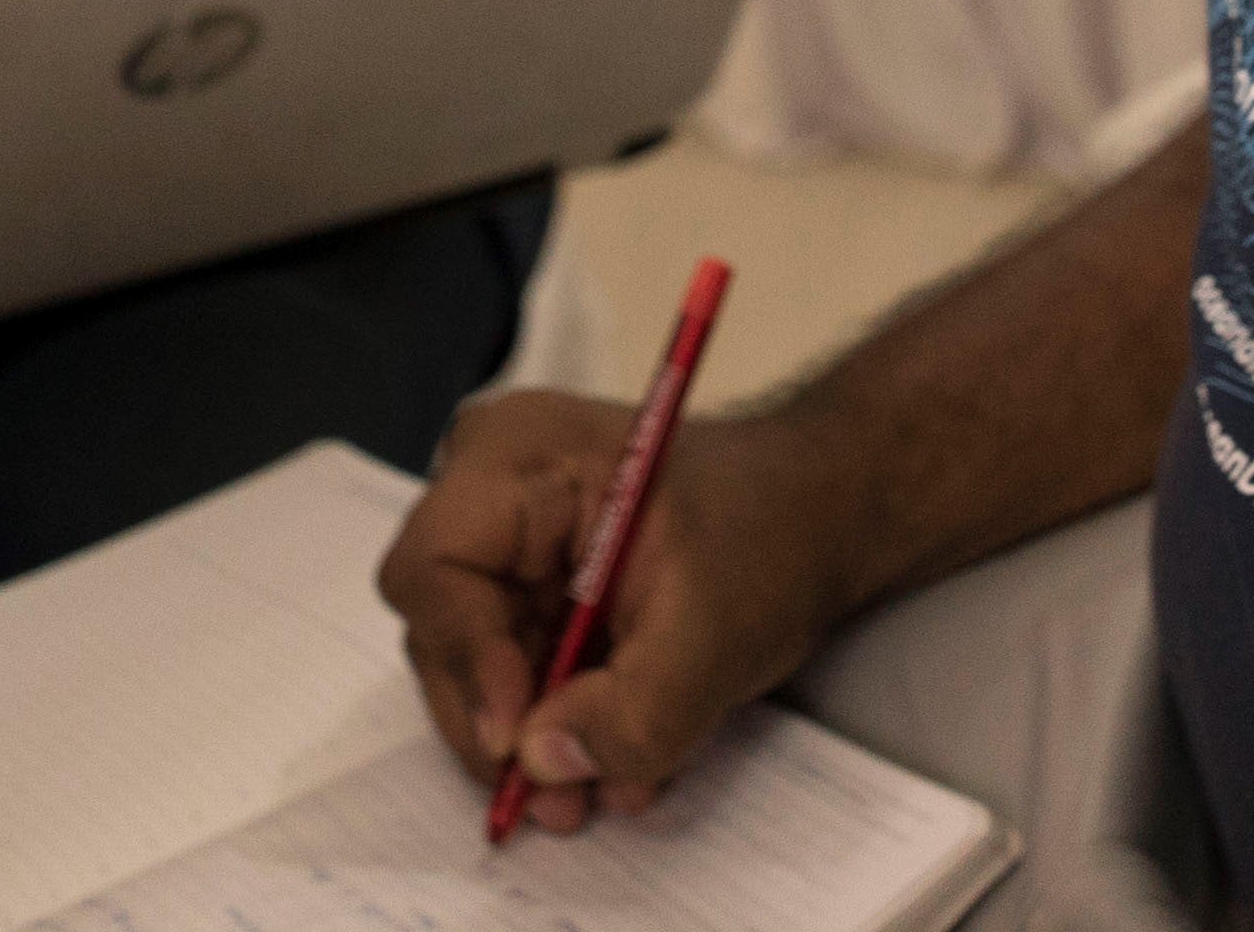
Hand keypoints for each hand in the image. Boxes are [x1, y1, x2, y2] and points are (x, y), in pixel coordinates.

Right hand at [376, 394, 861, 835]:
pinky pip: (516, 668)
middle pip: (442, 626)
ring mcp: (508, 539)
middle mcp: (492, 490)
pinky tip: (616, 759)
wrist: (818, 511)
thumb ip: (633, 711)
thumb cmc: (771, 530)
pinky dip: (560, 720)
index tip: (519, 737)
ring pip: (476, 663)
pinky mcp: (531, 585)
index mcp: (517, 457)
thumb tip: (542, 760)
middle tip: (555, 797)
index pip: (435, 568)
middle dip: (499, 720)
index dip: (467, 660)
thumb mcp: (713, 633)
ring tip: (597, 792)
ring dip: (534, 737)